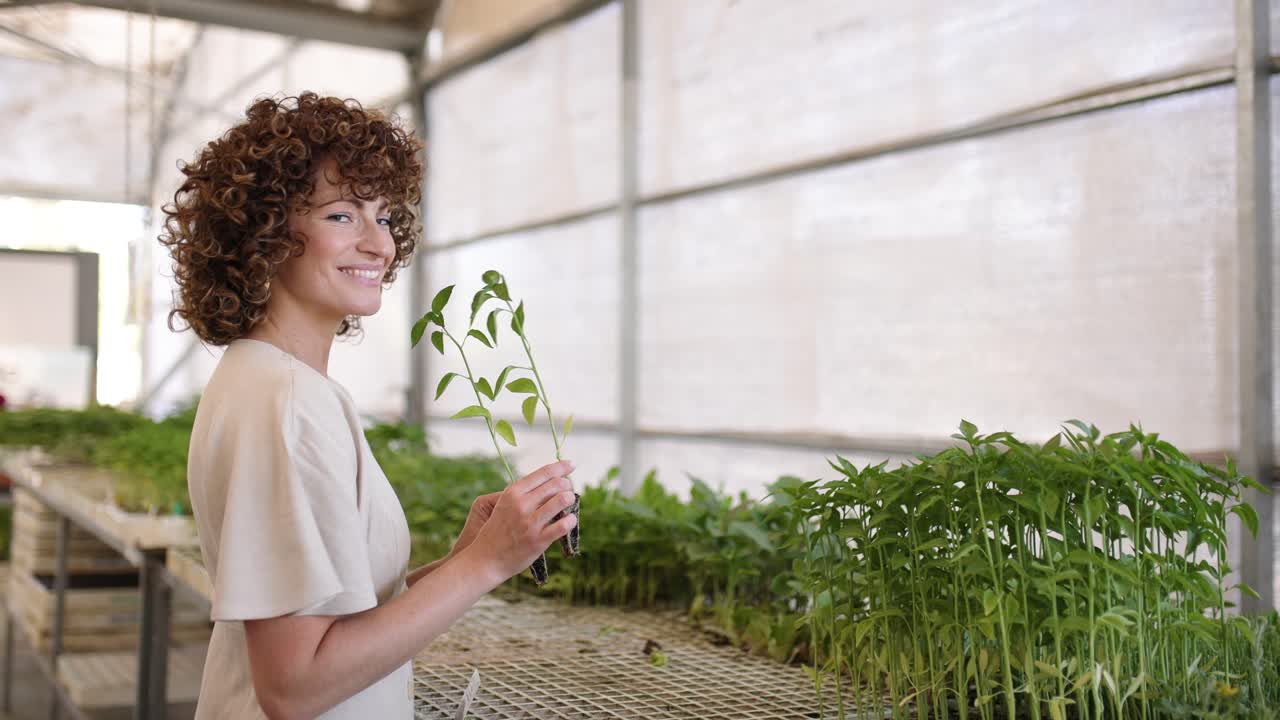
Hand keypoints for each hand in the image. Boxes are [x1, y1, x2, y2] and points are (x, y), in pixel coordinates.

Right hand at [459, 459, 577, 582]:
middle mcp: (521, 504)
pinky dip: (571, 520)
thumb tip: (549, 484)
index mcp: (512, 493)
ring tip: (570, 500)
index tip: (571, 464)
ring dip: (570, 498)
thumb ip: (523, 495)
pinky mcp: (538, 540)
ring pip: (561, 500)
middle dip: (566, 484)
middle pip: (555, 484)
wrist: (485, 559)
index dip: (561, 467)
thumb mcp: (504, 506)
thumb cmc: (496, 531)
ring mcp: (530, 523)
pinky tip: (571, 520)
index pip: (543, 473)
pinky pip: (563, 526)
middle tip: (568, 488)